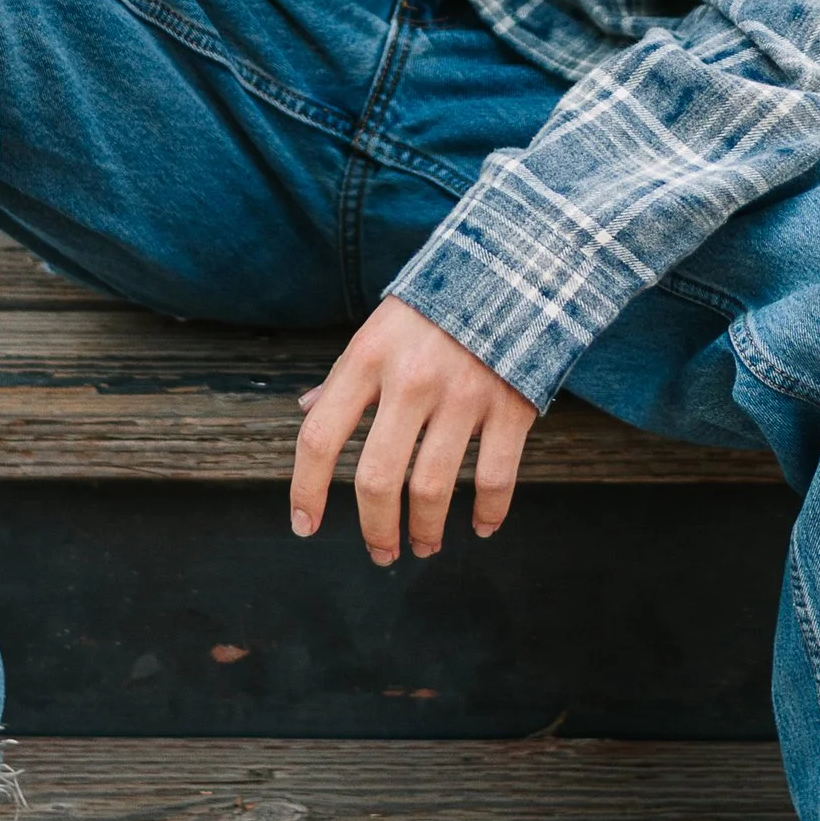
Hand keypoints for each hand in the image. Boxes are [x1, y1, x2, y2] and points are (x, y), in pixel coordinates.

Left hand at [291, 299, 535, 563]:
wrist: (514, 268)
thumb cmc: (435, 306)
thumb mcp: (378, 329)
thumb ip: (344, 376)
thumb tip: (308, 412)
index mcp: (367, 357)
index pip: (320, 437)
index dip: (306, 490)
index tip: (305, 525)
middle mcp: (410, 379)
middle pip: (376, 477)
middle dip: (374, 529)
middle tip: (380, 552)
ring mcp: (462, 395)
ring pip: (431, 487)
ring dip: (424, 530)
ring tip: (423, 545)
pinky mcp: (510, 406)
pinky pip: (495, 478)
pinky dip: (489, 513)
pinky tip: (480, 527)